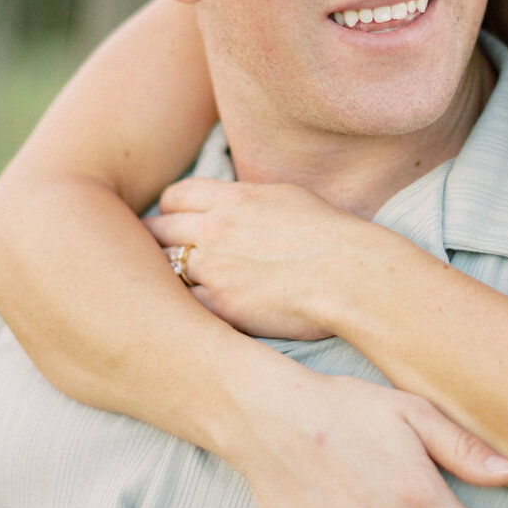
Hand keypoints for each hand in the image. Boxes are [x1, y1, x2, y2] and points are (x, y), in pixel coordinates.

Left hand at [147, 177, 356, 339]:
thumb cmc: (330, 235)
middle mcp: (216, 229)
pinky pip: (182, 303)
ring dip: (164, 274)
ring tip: (168, 284)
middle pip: (158, 229)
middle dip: (156, 241)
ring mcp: (215, 268)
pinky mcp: (223, 306)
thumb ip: (249, 198)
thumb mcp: (287, 196)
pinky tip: (189, 311)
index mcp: (233, 199)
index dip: (169, 210)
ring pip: (163, 267)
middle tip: (159, 255)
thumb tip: (233, 200)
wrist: (351, 273)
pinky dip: (183, 306)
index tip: (174, 222)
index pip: (175, 196)